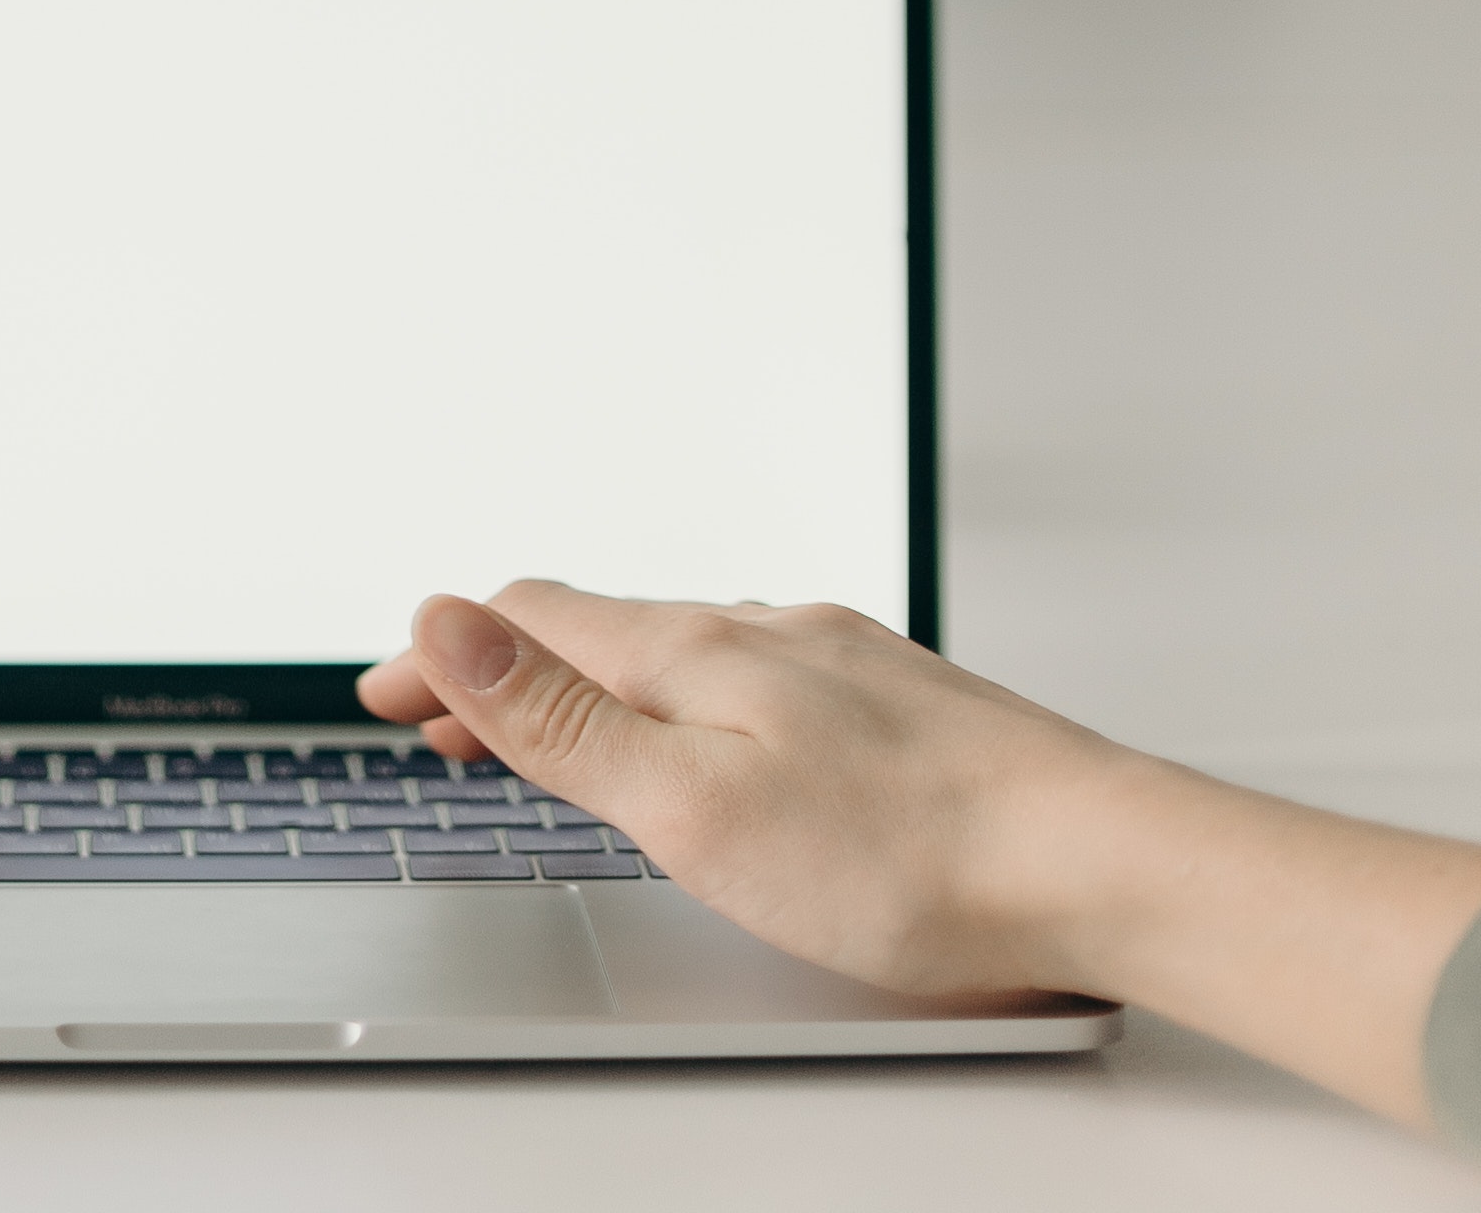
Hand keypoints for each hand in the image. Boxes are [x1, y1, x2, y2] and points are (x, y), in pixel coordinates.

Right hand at [361, 578, 1114, 996]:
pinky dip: (680, 696)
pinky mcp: (893, 702)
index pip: (531, 622)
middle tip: (439, 720)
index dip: (443, 656)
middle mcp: (763, 630)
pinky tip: (712, 738)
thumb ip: (566, 720)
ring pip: (678, 650)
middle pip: (598, 629)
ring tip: (555, 729)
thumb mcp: (696, 808)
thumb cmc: (911, 859)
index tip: (380, 694)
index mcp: (697, 652)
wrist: (1100, 863)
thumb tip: (445, 617)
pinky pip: (750, 674)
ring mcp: (835, 659)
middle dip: (504, 670)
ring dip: (592, 682)